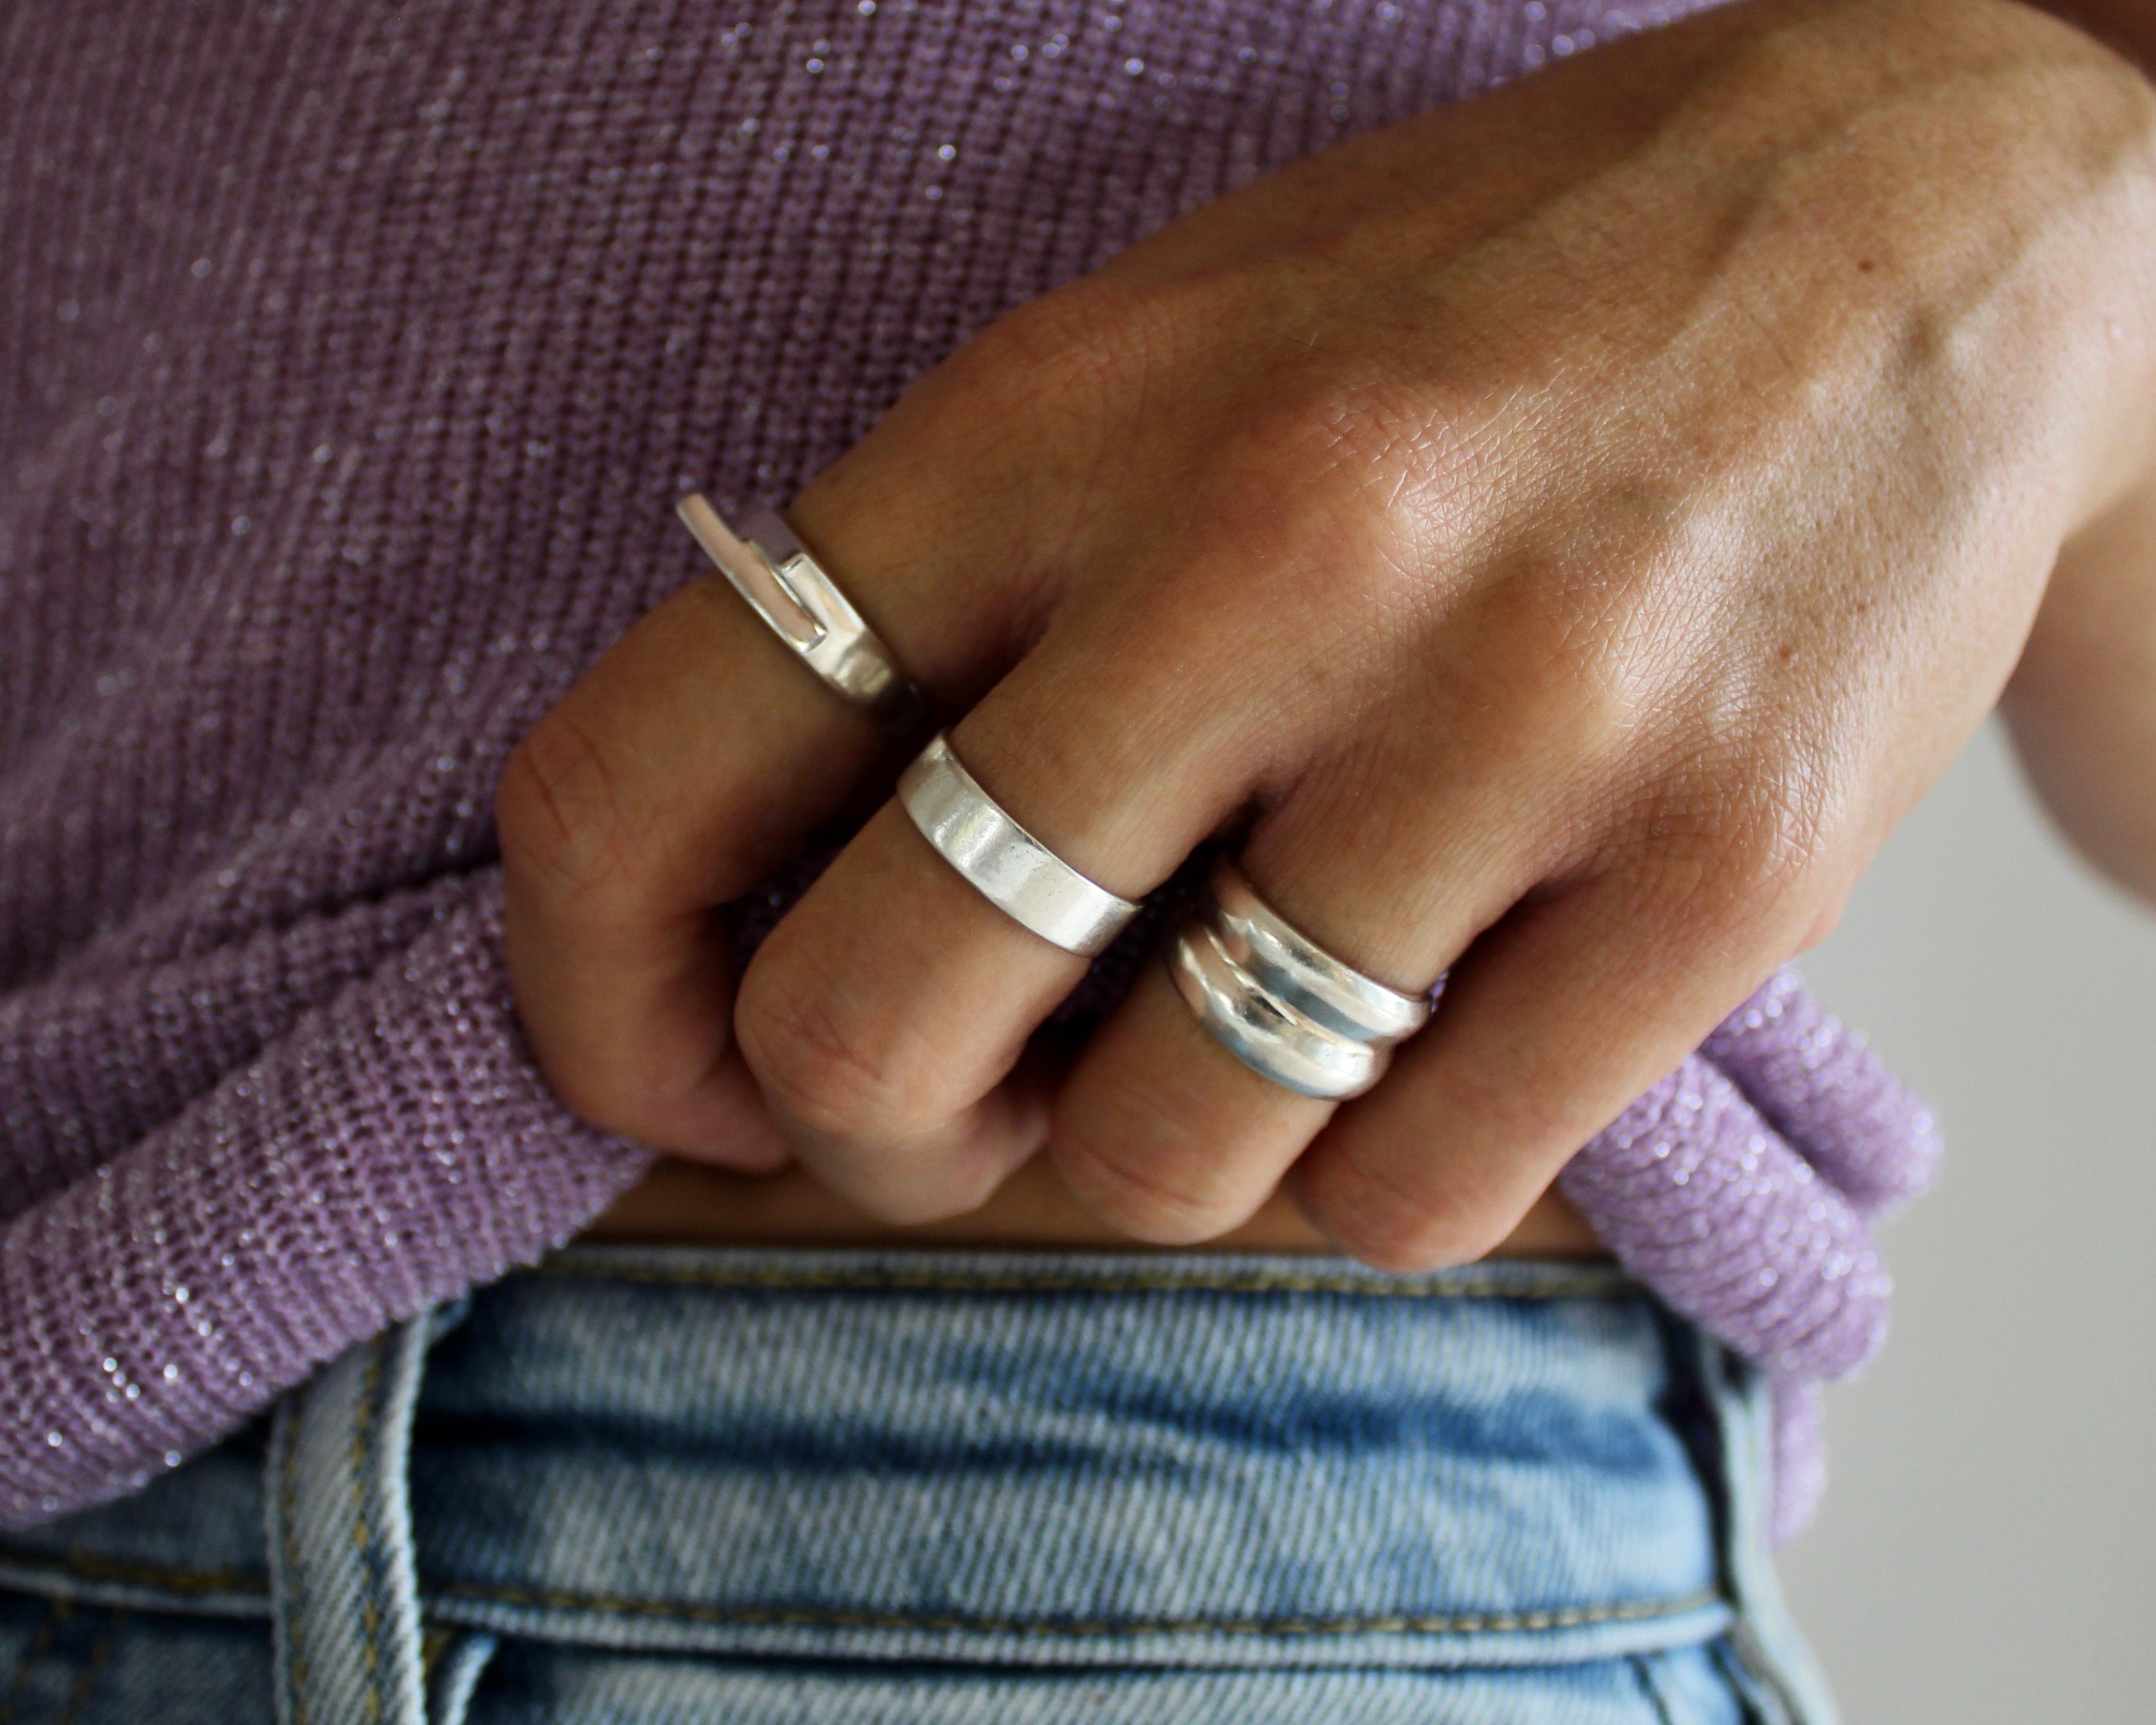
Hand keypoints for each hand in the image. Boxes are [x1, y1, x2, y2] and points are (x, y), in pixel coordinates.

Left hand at [498, 0, 2155, 1267]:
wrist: (1919, 219)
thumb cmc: (1476, 313)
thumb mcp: (1148, 370)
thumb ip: (941, 621)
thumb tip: (751, 929)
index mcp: (1051, 418)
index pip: (648, 773)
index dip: (597, 1000)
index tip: (676, 1065)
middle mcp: (1268, 558)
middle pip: (871, 1036)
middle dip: (878, 1129)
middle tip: (977, 1080)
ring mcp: (1511, 719)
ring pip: (1158, 1161)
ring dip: (1157, 1146)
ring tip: (1247, 1010)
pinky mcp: (1723, 868)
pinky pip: (1409, 1197)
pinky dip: (1373, 1171)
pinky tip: (1427, 1030)